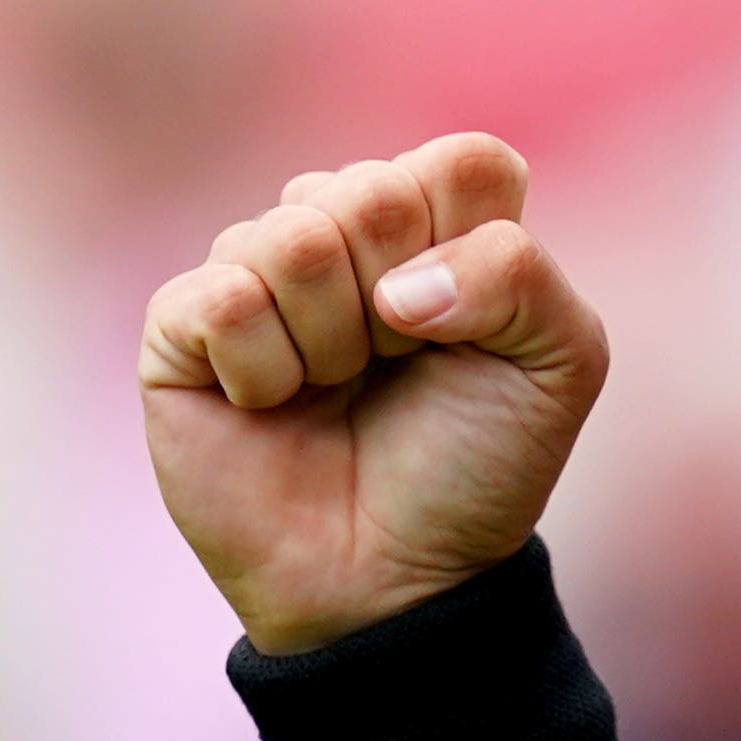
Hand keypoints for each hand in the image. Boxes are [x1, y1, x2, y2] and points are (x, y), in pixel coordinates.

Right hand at [140, 133, 607, 651]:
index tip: (469, 331)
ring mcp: (255, 270)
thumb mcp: (559, 365)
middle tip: (395, 367)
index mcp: (436, 220)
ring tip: (332, 389)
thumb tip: (397, 287)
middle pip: (373, 190)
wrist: (398, 578)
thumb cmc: (475, 466)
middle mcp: (341, 229)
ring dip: (334, 342)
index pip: (462, 162)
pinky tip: (269, 405)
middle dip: (402, 303)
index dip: (472, 250)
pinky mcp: (181, 327)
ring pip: (294, 238)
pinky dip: (263, 371)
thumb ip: (521, 276)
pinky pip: (223, 299)